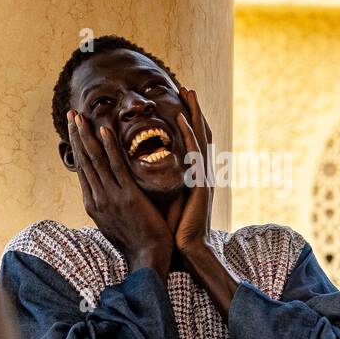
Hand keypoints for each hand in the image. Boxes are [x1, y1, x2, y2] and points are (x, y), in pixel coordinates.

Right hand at [67, 110, 173, 276]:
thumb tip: (107, 194)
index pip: (83, 170)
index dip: (77, 147)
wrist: (149, 259)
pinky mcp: (127, 197)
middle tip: (71, 114)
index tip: (75, 129)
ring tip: (80, 116)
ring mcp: (110, 197)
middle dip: (77, 136)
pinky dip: (109, 147)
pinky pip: (116, 167)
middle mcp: (97, 199)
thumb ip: (109, 206)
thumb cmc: (137, 243)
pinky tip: (103, 130)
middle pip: (84, 161)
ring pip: (95, 160)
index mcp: (94, 204)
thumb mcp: (115, 224)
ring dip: (86, 135)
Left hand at [174, 87, 213, 257]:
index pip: (191, 141)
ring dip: (194, 113)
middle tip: (188, 87)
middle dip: (194, 110)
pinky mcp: (200, 183)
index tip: (180, 101)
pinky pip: (194, 153)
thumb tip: (137, 171)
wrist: (186, 250)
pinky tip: (182, 118)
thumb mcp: (164, 200)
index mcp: (192, 176)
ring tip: (189, 91)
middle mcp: (199, 172)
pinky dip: (189, 134)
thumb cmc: (172, 230)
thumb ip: (158, 184)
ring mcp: (202, 176)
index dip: (188, 121)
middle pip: (198, 133)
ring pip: (199, 137)